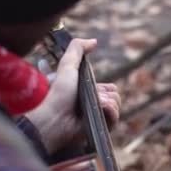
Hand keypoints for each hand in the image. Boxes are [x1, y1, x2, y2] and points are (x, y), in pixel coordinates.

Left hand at [27, 38, 121, 153]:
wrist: (54, 118)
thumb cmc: (58, 93)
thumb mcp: (67, 65)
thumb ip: (77, 48)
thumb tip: (94, 41)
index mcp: (88, 93)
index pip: (110, 89)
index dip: (104, 87)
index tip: (92, 88)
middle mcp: (94, 105)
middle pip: (115, 95)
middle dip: (106, 95)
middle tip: (91, 97)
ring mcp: (98, 118)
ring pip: (116, 104)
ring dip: (106, 102)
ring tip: (92, 105)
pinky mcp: (100, 129)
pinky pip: (115, 117)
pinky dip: (109, 112)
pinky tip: (99, 111)